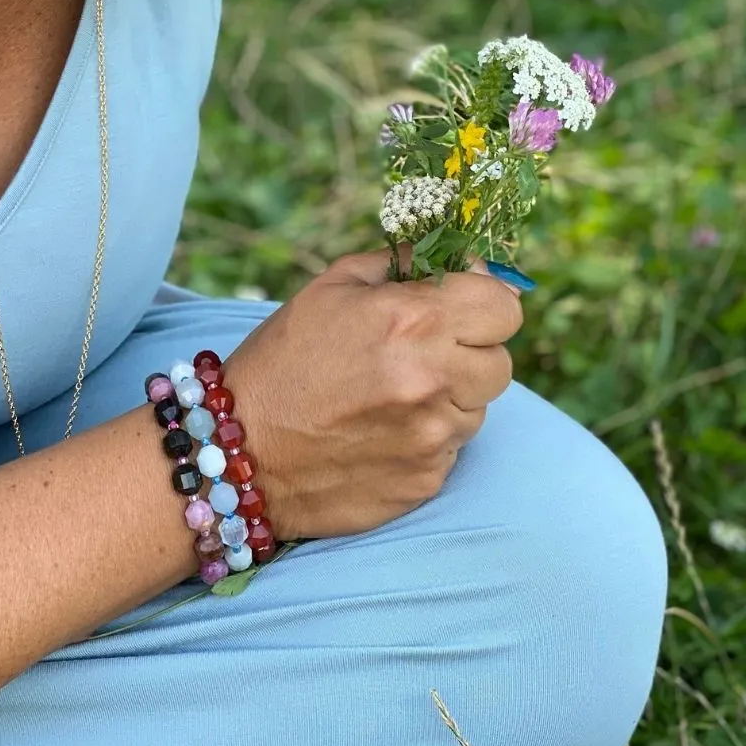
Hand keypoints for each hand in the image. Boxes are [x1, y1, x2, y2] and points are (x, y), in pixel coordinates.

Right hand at [225, 249, 523, 539]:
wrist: (240, 453)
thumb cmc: (282, 359)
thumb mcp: (332, 287)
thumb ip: (404, 265)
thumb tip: (464, 264)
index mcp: (413, 321)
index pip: (505, 306)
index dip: (484, 303)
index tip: (460, 307)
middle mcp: (432, 380)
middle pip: (501, 361)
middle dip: (469, 352)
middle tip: (420, 354)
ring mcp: (433, 437)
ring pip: (479, 408)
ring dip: (450, 398)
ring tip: (390, 396)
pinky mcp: (427, 481)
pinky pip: (453, 450)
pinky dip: (428, 438)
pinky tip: (380, 431)